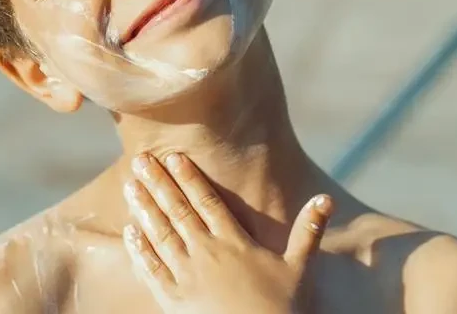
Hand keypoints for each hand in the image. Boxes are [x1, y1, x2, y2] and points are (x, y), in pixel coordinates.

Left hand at [122, 152, 332, 313]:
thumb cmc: (283, 309)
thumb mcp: (299, 268)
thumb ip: (309, 231)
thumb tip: (327, 199)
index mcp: (234, 242)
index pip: (208, 201)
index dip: (190, 177)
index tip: (174, 156)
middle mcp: (207, 253)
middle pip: (178, 211)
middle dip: (158, 183)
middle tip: (141, 159)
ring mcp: (187, 275)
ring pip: (160, 234)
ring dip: (144, 208)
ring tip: (131, 186)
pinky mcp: (174, 299)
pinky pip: (152, 269)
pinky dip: (139, 249)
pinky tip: (129, 231)